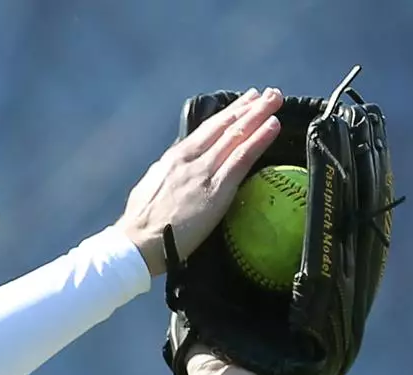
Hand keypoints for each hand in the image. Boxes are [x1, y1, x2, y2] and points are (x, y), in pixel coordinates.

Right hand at [119, 88, 284, 276]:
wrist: (137, 243)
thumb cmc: (140, 225)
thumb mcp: (151, 189)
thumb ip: (170, 176)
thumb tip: (180, 172)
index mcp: (173, 159)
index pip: (206, 131)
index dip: (227, 115)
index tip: (244, 102)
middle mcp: (189, 159)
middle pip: (223, 127)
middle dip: (247, 107)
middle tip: (268, 93)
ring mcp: (203, 173)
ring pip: (235, 136)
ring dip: (258, 115)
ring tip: (275, 99)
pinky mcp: (215, 190)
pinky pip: (241, 159)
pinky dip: (258, 141)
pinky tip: (273, 126)